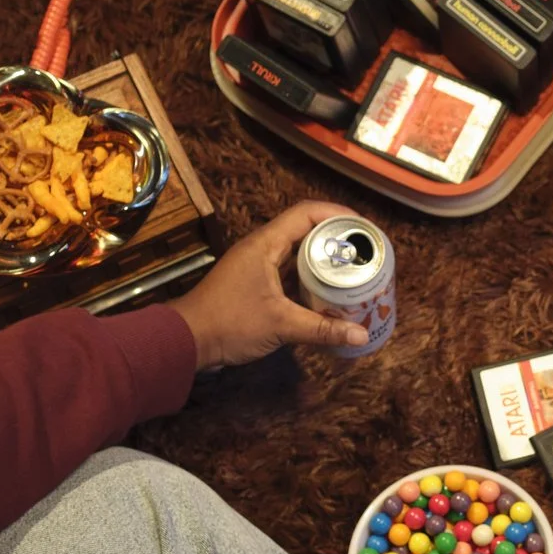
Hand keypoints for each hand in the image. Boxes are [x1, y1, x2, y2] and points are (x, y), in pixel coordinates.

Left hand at [169, 200, 371, 368]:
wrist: (187, 340)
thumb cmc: (230, 323)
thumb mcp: (281, 325)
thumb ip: (322, 329)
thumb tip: (361, 334)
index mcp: (266, 244)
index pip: (306, 214)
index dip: (338, 214)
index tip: (364, 228)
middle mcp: (262, 248)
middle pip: (306, 231)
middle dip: (337, 239)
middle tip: (365, 253)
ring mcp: (258, 266)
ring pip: (298, 253)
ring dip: (325, 259)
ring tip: (354, 270)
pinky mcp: (256, 284)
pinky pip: (290, 272)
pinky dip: (311, 278)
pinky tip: (330, 293)